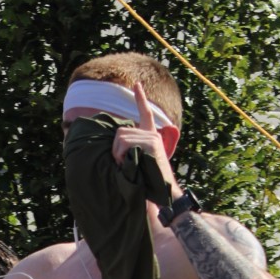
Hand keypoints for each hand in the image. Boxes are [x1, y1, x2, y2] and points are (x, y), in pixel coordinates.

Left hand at [110, 81, 176, 196]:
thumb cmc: (149, 183)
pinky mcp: (151, 143)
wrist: (164, 194)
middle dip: (115, 150)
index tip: (137, 84)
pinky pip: (125, 144)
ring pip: (120, 138)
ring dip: (117, 155)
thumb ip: (130, 150)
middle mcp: (153, 134)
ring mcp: (153, 138)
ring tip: (128, 167)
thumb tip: (117, 143)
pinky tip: (130, 165)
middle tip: (123, 165)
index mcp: (150, 137)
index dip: (141, 98)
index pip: (145, 114)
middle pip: (120, 132)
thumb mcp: (138, 162)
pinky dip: (121, 156)